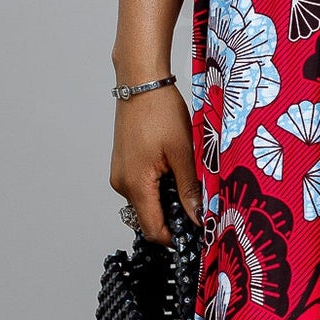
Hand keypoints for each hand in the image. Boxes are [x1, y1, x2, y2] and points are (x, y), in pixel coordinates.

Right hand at [110, 83, 201, 238]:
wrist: (141, 83)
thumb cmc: (160, 112)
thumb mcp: (183, 152)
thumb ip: (189, 189)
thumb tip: (198, 218)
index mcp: (136, 185)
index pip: (152, 230)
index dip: (174, 237)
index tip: (197, 232)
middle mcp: (122, 184)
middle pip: (149, 217)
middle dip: (174, 216)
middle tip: (199, 203)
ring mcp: (120, 174)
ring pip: (146, 202)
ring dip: (167, 199)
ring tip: (187, 181)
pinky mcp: (123, 165)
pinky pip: (142, 187)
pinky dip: (159, 186)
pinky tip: (175, 170)